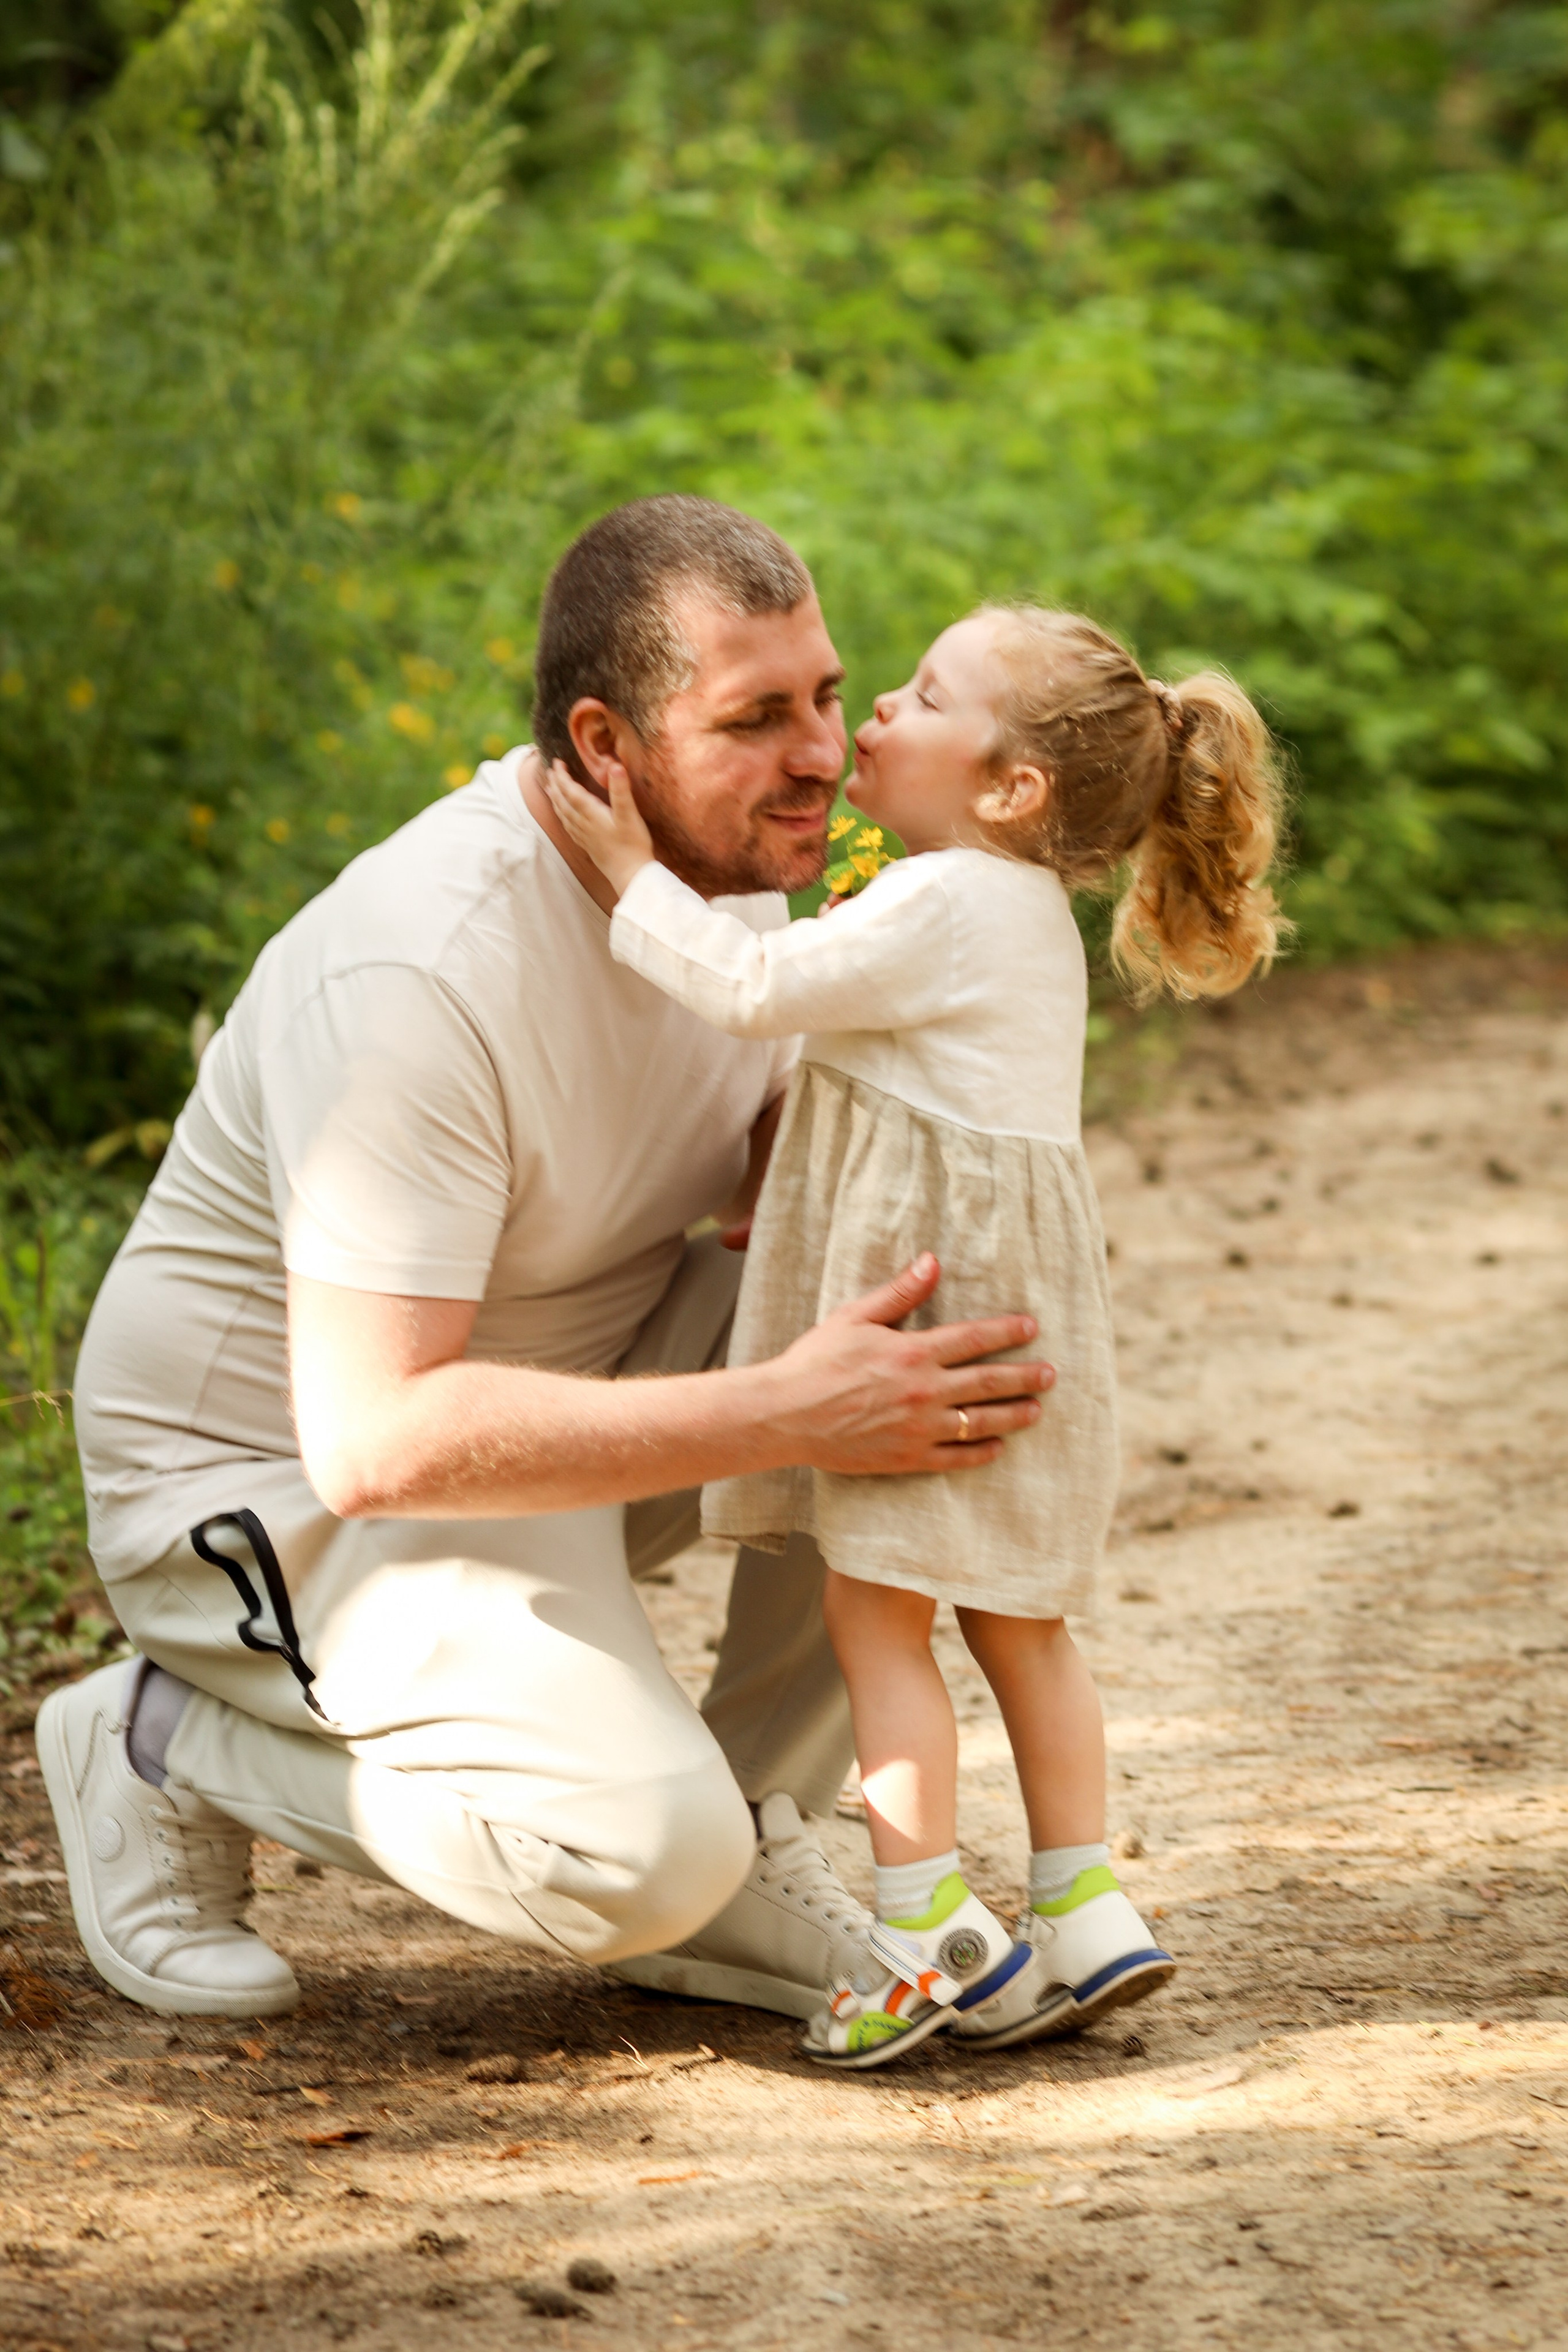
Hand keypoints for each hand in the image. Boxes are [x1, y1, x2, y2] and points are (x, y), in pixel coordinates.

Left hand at [543, 756, 654, 897]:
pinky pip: (569, 827)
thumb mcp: (629, 814)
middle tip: (551, 771)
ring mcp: (584, 836)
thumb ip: (621, 790)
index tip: (557, 762)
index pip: (570, 791)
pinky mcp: (588, 845)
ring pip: (563, 814)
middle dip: (555, 785)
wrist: (630, 875)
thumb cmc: (632, 845)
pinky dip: (562, 817)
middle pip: (563, 802)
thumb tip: (615, 766)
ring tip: (550, 789)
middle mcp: (583, 824)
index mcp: (591, 813)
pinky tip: (564, 817)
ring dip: (555, 800)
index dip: (562, 776)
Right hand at [759, 1253, 1052, 1474]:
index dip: (1007, 1331)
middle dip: (1025, 1376)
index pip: (974, 1338)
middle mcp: (924, 1390)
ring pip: (980, 1421)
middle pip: (989, 1381)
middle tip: (1052, 1374)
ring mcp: (919, 1428)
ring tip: (1037, 1410)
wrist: (786, 1414)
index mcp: (913, 1351)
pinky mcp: (907, 1457)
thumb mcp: (855, 1316)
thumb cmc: (815, 1361)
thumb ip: (899, 1293)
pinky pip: (955, 1458)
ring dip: (1014, 1414)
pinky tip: (998, 1447)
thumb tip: (932, 1262)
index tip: (1032, 1327)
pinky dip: (981, 1452)